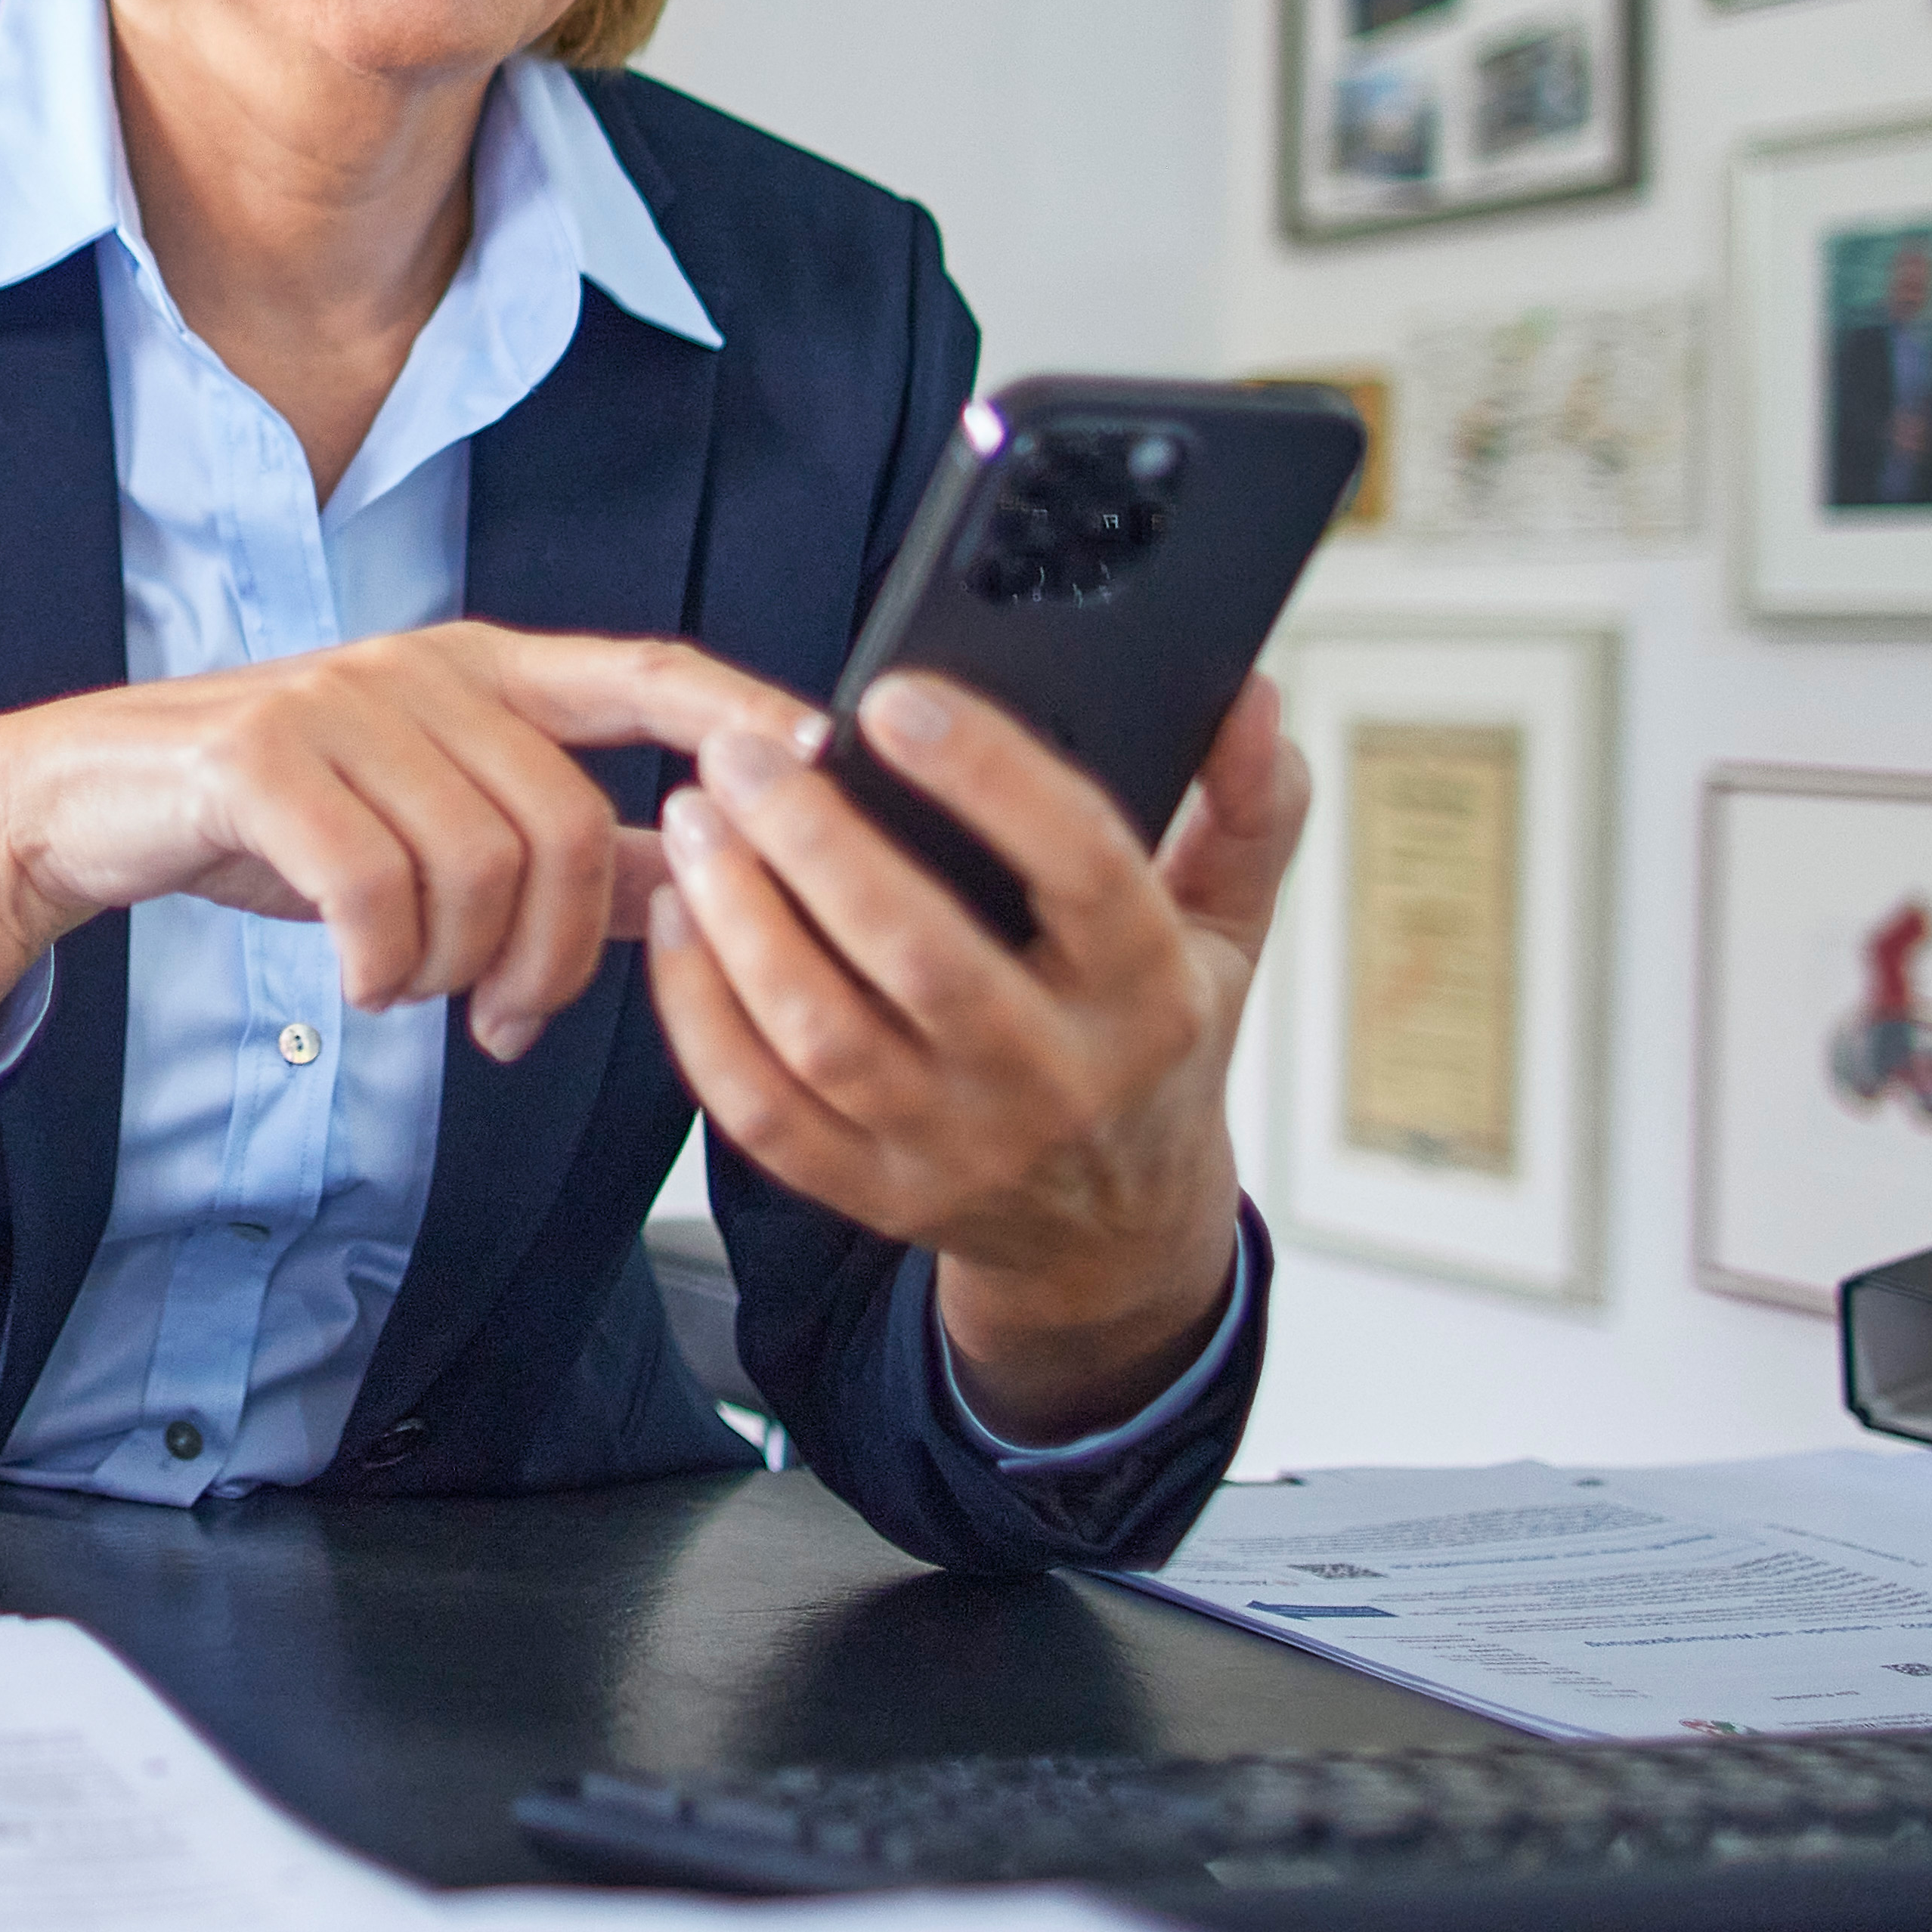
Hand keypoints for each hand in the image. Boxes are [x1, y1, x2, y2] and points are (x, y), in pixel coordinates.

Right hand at [0, 627, 793, 1058]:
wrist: (88, 799)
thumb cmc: (274, 815)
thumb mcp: (430, 822)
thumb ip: (564, 850)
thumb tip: (698, 882)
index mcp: (482, 671)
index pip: (644, 670)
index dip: (739, 710)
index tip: (819, 761)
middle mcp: (424, 669)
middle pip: (565, 825)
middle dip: (552, 957)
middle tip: (503, 1021)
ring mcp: (340, 703)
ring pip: (476, 867)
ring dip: (454, 970)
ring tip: (410, 991)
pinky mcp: (261, 757)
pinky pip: (374, 889)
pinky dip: (378, 963)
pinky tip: (357, 981)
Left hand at [644, 672, 1306, 1444]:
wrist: (1116, 1233)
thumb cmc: (1152, 1048)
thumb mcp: (1223, 931)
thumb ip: (1245, 809)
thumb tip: (1252, 698)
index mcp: (1150, 997)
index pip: (1083, 869)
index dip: (989, 776)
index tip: (896, 698)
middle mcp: (1055, 1080)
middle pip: (922, 955)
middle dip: (818, 841)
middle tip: (743, 754)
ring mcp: (956, 1149)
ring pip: (824, 1034)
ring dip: (742, 919)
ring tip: (697, 818)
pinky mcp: (873, 1196)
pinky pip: (762, 1108)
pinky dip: (702, 1013)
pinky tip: (679, 919)